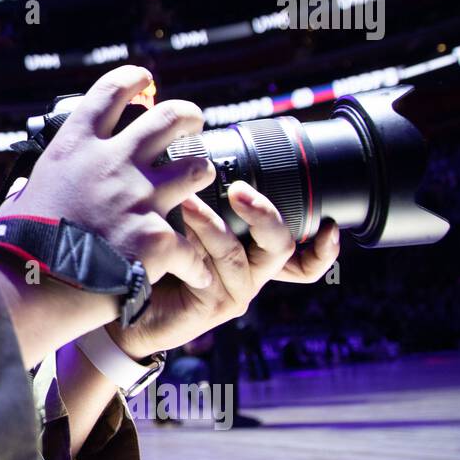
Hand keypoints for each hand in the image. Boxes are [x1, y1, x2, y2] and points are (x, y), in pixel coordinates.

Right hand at [0, 64, 216, 288]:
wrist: (32, 283)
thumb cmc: (19, 244)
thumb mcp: (18, 201)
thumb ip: (29, 189)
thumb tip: (23, 190)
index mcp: (74, 148)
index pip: (110, 92)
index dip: (132, 80)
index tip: (144, 79)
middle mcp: (112, 163)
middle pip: (169, 117)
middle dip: (188, 115)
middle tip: (192, 122)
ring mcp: (139, 197)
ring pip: (197, 167)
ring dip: (201, 172)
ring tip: (201, 180)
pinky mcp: (156, 236)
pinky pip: (191, 245)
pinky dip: (193, 261)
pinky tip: (193, 270)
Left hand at [107, 180, 340, 358]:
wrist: (127, 306)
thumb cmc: (158, 259)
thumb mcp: (184, 226)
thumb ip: (202, 201)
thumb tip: (198, 154)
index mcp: (252, 255)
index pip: (301, 257)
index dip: (323, 248)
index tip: (332, 224)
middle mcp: (250, 274)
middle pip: (281, 247)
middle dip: (265, 214)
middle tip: (239, 190)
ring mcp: (233, 292)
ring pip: (235, 254)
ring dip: (210, 224)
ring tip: (185, 201)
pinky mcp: (210, 305)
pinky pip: (207, 271)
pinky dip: (190, 246)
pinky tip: (172, 232)